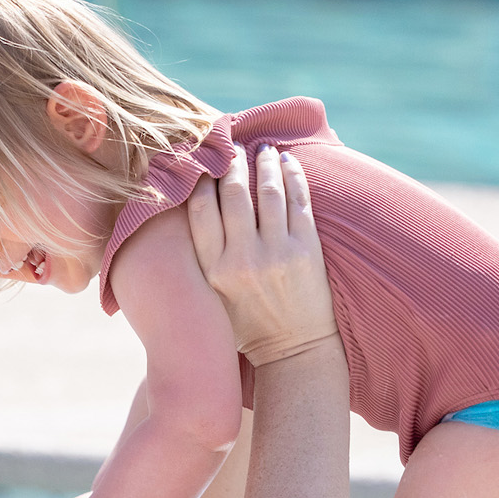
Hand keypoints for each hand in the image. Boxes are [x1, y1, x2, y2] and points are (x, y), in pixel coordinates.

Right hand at [186, 143, 338, 366]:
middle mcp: (242, 259)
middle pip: (232, 194)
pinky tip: (286, 162)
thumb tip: (191, 211)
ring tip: (262, 148)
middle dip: (231, 164)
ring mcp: (277, 252)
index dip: (200, 180)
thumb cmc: (247, 326)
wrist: (293, 350)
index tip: (202, 163)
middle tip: (232, 147)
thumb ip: (202, 260)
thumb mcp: (212, 297)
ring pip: (267, 191)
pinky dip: (292, 176)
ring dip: (263, 163)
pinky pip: (298, 201)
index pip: (199, 210)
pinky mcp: (306, 250)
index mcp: (213, 270)